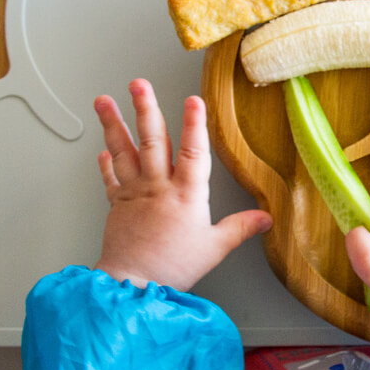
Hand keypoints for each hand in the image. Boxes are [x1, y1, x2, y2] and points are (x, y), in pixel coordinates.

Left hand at [92, 79, 271, 290]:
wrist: (132, 285)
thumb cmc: (173, 267)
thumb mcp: (215, 248)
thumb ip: (240, 228)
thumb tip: (266, 217)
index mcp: (186, 195)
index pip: (193, 152)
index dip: (195, 124)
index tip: (193, 100)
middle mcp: (158, 187)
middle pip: (152, 140)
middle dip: (145, 109)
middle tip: (138, 84)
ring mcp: (134, 193)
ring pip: (124, 151)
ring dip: (113, 124)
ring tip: (104, 101)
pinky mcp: (117, 204)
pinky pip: (110, 177)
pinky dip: (106, 161)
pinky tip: (103, 147)